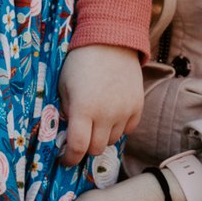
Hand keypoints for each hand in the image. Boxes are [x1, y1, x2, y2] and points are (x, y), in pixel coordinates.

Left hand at [58, 44, 143, 161]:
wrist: (111, 41)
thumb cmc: (80, 62)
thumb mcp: (63, 85)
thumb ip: (66, 110)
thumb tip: (68, 130)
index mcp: (83, 109)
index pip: (78, 147)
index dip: (70, 158)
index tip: (66, 160)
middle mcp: (106, 115)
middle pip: (96, 148)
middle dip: (85, 147)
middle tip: (80, 137)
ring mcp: (124, 111)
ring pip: (112, 140)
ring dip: (102, 136)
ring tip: (96, 121)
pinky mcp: (138, 106)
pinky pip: (128, 129)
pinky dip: (118, 128)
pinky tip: (111, 116)